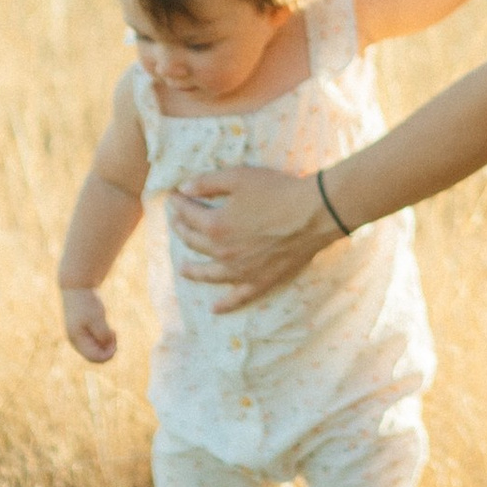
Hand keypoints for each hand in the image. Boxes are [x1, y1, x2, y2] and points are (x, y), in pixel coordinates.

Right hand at [61, 284, 117, 364]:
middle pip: (95, 356)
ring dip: (107, 344)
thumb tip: (107, 345)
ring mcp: (79, 337)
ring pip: (96, 350)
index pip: (94, 358)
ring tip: (113, 331)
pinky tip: (110, 329)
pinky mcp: (83, 331)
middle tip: (115, 334)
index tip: (115, 340)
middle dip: (108, 349)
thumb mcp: (97, 317)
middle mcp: (76, 341)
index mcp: (76, 339)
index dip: (108, 354)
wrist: (78, 287)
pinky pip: (96, 343)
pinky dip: (104, 339)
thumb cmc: (87, 301)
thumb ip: (102, 333)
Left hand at [171, 163, 334, 310]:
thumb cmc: (277, 191)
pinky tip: (215, 309)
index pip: (187, 214)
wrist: (313, 214)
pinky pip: (238, 298)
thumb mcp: (238, 177)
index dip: (178, 203)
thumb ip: (206, 183)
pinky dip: (225, 305)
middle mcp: (222, 252)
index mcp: (215, 226)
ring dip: (192, 270)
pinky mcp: (260, 281)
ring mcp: (240, 271)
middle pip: (193, 242)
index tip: (174, 196)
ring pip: (208, 274)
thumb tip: (182, 190)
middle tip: (176, 222)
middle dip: (181, 229)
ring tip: (183, 268)